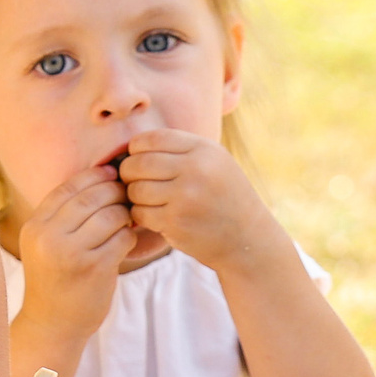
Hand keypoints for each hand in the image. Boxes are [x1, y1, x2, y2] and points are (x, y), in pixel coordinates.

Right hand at [16, 162, 157, 338]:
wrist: (52, 325)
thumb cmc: (54, 281)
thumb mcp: (44, 245)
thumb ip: (62, 217)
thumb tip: (100, 181)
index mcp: (35, 227)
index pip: (67, 188)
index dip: (93, 175)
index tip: (111, 173)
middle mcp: (49, 237)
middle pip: (90, 197)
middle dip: (114, 191)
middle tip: (127, 194)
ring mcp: (71, 253)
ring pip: (110, 216)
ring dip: (124, 214)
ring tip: (127, 220)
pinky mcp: (94, 269)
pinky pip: (122, 239)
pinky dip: (129, 237)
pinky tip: (126, 243)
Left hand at [114, 130, 280, 276]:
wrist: (247, 238)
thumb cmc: (223, 195)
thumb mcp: (213, 160)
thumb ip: (179, 149)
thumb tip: (131, 146)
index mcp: (203, 149)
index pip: (151, 138)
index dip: (136, 149)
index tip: (138, 159)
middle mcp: (195, 169)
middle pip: (138, 163)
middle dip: (128, 173)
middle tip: (134, 181)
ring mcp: (185, 197)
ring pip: (135, 189)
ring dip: (134, 196)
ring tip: (147, 199)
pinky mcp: (176, 222)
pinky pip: (140, 213)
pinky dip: (141, 215)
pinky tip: (155, 216)